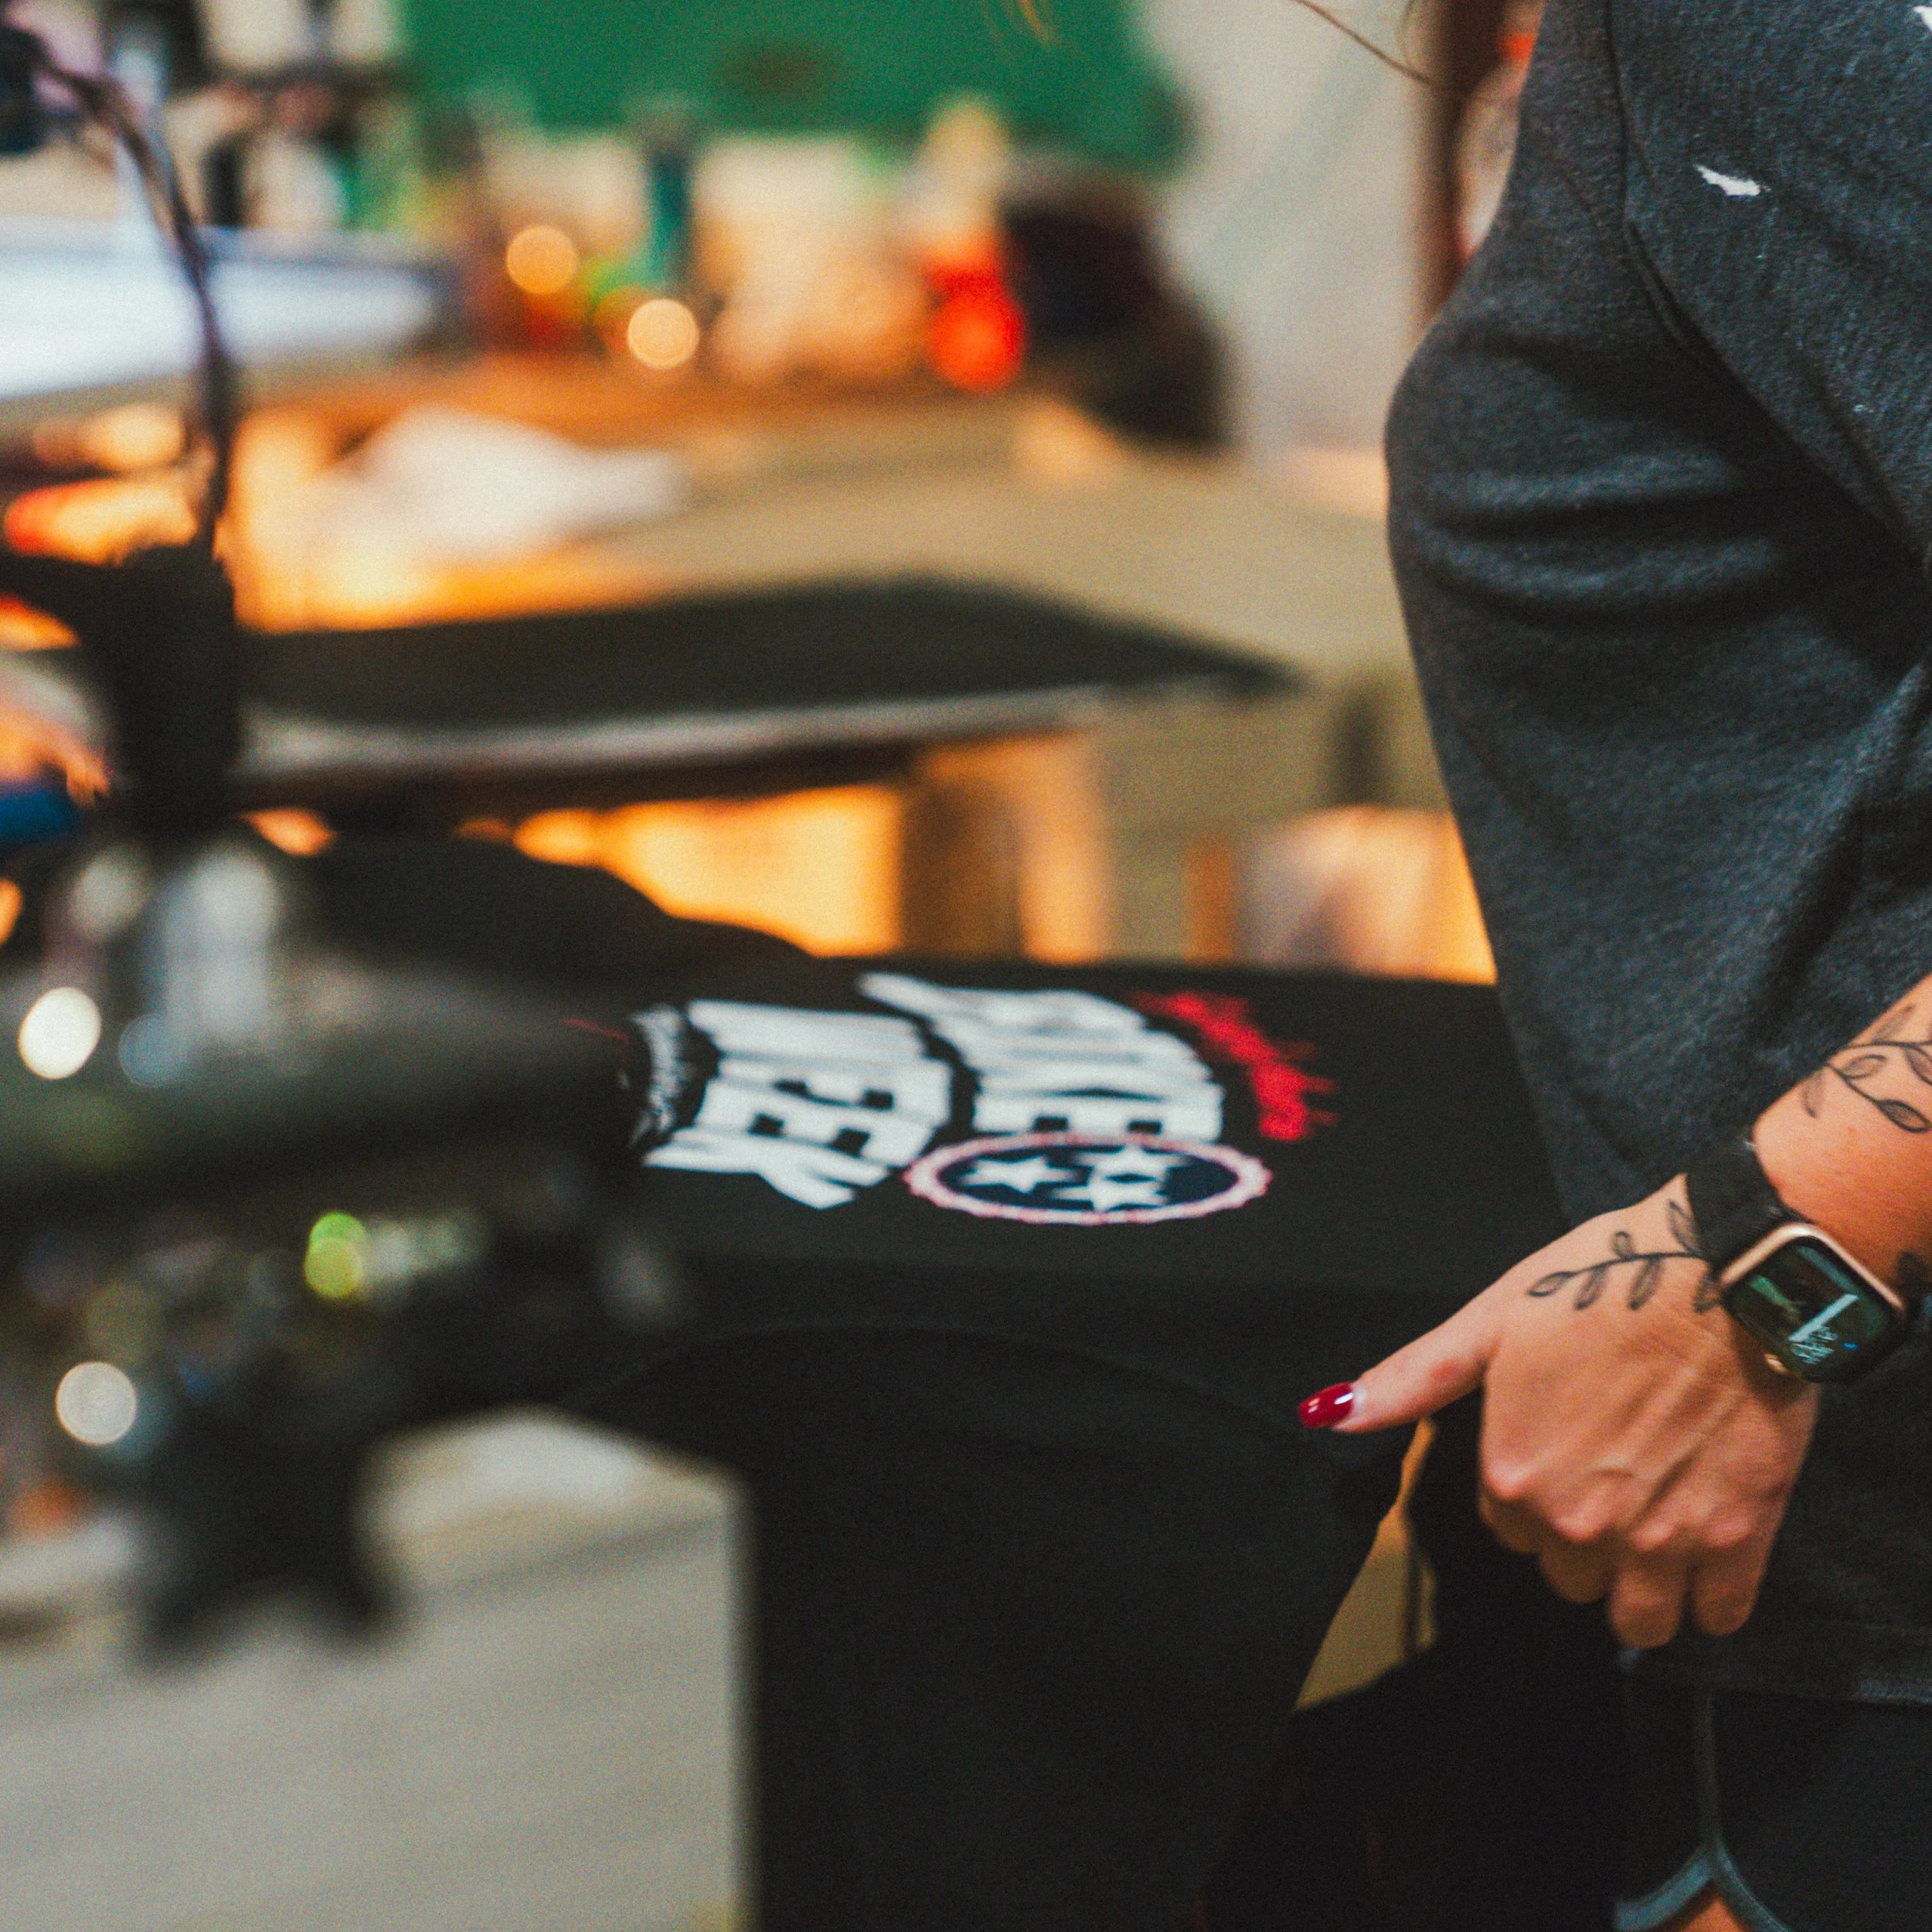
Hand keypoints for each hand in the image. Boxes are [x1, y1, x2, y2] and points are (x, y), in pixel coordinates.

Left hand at [1301, 1181, 1817, 1647]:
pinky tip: (1710, 1548)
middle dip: (1584, 1539)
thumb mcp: (1490, 1322)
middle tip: (1616, 1474)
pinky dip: (1711, 1598)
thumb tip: (1326, 1414)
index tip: (1565, 1448)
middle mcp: (1576, 1522)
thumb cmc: (1597, 1285)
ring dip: (1644, 1585)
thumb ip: (1412, 1380)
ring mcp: (1659, 1539)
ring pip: (1638, 1618)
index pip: (1507, 1528)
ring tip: (1661, 1525)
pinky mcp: (1739, 1542)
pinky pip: (1717, 1617)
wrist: (1723, 1272)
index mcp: (1511, 1475)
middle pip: (1569, 1575)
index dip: (1533, 1491)